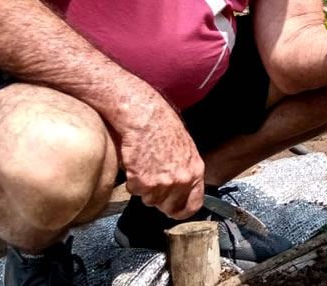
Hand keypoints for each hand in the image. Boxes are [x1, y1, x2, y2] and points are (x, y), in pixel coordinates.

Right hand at [113, 92, 204, 219]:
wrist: (144, 116)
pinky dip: (131, 180)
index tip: (173, 209)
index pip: (193, 206)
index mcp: (195, 172)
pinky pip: (134, 191)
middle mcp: (181, 181)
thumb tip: (182, 188)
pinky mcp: (142, 182)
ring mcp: (162, 184)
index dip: (181, 210)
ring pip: (149, 200)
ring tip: (144, 165)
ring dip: (144, 188)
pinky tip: (135, 162)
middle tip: (152, 181)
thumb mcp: (186, 149)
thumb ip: (186, 171)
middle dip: (160, 199)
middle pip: (169, 208)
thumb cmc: (163, 127)